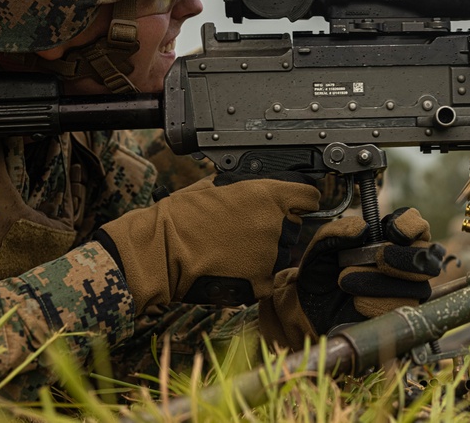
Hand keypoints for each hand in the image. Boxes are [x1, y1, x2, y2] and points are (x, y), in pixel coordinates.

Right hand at [96, 174, 319, 312]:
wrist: (161, 253)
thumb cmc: (180, 217)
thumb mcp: (215, 187)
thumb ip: (244, 188)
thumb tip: (253, 186)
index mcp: (267, 195)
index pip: (309, 197)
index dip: (302, 201)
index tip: (297, 206)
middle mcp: (275, 224)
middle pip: (294, 226)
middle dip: (277, 228)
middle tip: (246, 231)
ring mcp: (271, 255)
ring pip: (283, 253)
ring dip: (267, 253)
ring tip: (234, 250)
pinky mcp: (262, 282)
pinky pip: (269, 278)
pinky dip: (256, 277)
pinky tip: (234, 269)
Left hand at [295, 207, 444, 333]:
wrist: (311, 310)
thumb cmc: (321, 273)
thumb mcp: (320, 248)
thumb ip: (336, 232)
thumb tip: (362, 228)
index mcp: (390, 239)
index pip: (417, 226)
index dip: (410, 225)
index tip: (391, 230)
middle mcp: (404, 263)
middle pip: (425, 256)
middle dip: (404, 256)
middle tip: (379, 257)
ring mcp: (406, 291)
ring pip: (416, 285)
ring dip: (382, 282)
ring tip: (348, 280)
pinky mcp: (399, 315)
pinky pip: (402, 309)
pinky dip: (377, 302)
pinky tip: (357, 302)